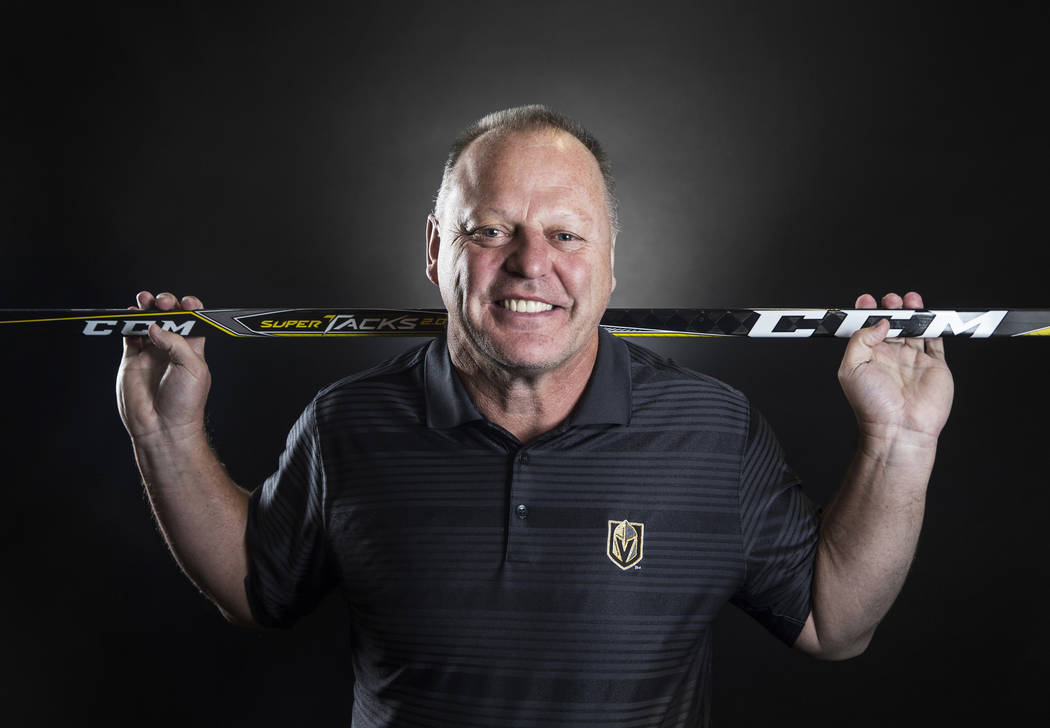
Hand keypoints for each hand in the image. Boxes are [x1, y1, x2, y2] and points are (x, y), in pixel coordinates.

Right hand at [116, 291, 210, 442]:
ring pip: (148, 322)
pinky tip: (130, 314)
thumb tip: (155, 325)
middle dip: (166, 304)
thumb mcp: (192, 368)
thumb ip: (175, 343)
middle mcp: (171, 349)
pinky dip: (128, 322)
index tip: (186, 302)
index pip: (192, 321)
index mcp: (192, 349)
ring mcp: (151, 353)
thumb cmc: (185, 402)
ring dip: (146, 308)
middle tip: (162, 302)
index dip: (190, 308)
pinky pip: (129, 334)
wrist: (162, 428)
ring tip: (145, 300)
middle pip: (168, 317)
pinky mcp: (132, 360)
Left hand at [838, 292, 953, 446]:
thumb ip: (860, 340)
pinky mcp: (935, 366)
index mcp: (870, 357)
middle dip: (892, 308)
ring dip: (913, 312)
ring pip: (915, 329)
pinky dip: (934, 326)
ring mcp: (914, 361)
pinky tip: (928, 315)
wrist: (900, 428)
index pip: (868, 329)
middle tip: (890, 299)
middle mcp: (891, 357)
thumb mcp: (851, 368)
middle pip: (893, 325)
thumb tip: (879, 322)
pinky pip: (936, 340)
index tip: (866, 301)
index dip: (868, 313)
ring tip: (909, 299)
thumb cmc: (872, 404)